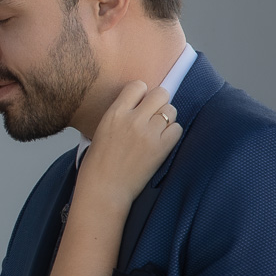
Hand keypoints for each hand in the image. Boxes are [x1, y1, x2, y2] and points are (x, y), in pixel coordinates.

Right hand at [80, 80, 181, 208]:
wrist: (104, 189)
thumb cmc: (98, 164)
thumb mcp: (103, 129)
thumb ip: (121, 114)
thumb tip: (141, 106)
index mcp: (114, 113)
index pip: (138, 86)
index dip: (142, 94)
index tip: (141, 103)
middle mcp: (132, 119)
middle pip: (160, 93)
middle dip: (159, 102)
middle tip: (154, 115)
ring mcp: (148, 133)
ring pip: (171, 110)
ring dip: (167, 118)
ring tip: (157, 131)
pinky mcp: (160, 148)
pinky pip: (177, 129)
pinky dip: (172, 134)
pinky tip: (162, 142)